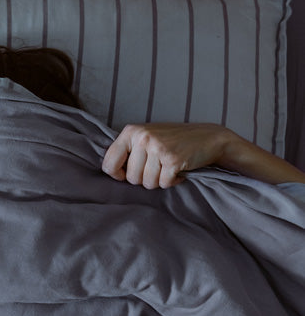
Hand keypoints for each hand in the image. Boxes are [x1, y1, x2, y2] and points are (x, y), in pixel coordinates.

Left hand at [101, 123, 230, 188]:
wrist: (208, 137)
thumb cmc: (172, 141)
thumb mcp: (145, 138)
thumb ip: (127, 150)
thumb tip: (107, 171)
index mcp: (130, 131)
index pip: (109, 163)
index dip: (118, 175)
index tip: (127, 174)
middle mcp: (142, 138)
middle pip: (131, 178)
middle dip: (144, 179)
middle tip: (157, 168)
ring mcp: (158, 148)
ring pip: (147, 183)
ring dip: (158, 181)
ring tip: (167, 168)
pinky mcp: (173, 160)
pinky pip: (163, 184)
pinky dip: (172, 182)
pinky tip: (177, 170)